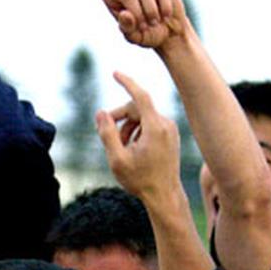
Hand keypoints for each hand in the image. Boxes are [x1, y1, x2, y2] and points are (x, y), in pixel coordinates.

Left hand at [74, 0, 189, 50]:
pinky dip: (163, 6)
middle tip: (144, 26)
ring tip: (154, 22)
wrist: (169, 32)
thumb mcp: (134, 37)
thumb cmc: (146, 34)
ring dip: (150, 11)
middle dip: (136, 11)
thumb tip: (125, 15)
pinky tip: (165, 15)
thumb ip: (127, 30)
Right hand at [96, 72, 181, 197]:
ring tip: (119, 147)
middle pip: (136, 108)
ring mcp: (170, 129)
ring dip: (126, 127)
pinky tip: (131, 149)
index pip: (140, 96)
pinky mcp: (170, 135)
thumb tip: (101, 113)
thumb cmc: (141, 180)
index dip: (127, 82)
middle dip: (118, 118)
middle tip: (103, 132)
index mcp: (155, 128)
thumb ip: (107, 134)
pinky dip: (136, 131)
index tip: (115, 73)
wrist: (165, 196)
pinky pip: (149, 124)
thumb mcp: (117, 159)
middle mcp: (165, 124)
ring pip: (142, 117)